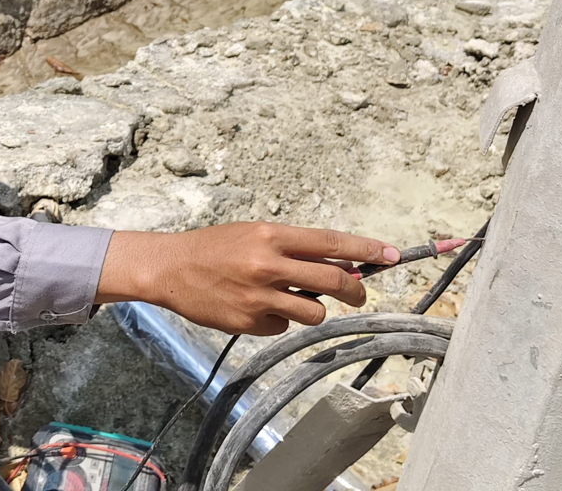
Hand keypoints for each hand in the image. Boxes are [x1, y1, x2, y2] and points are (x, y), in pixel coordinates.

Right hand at [95, 222, 400, 335]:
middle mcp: (269, 265)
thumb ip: (291, 249)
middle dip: (356, 289)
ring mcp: (260, 297)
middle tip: (359, 292)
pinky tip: (255, 308)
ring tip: (290, 299)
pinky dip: (278, 321)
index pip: (331, 242)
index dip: (367, 250)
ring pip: (315, 312)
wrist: (169, 268)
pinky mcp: (250, 322)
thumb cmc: (213, 248)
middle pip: (335, 280)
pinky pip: (284, 327)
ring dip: (313, 308)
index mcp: (271, 236)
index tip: (392, 255)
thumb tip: (336, 264)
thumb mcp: (253, 235)